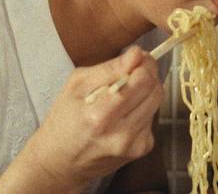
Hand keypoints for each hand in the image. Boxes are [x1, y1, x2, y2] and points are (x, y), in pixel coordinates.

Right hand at [20, 46, 163, 189]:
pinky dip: (142, 109)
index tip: (138, 57)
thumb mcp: (75, 86)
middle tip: (134, 71)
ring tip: (125, 93)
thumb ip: (108, 69)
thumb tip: (136, 54)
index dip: (144, 63)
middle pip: (155, 90)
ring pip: (157, 102)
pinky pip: (152, 118)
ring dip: (146, 92)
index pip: (142, 80)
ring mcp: (133, 144)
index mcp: (100, 115)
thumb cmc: (63, 122)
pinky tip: (124, 113)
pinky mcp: (141, 149)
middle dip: (148, 75)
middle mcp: (121, 133)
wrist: (60, 163)